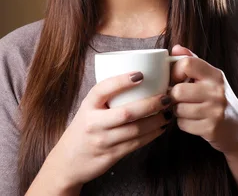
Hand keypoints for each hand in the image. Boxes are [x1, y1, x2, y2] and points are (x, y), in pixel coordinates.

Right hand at [44, 71, 171, 187]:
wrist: (68, 162)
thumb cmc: (84, 129)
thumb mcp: (88, 109)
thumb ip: (106, 97)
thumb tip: (138, 78)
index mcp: (87, 105)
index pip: (103, 89)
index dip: (122, 80)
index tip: (141, 74)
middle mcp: (93, 123)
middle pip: (126, 112)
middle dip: (150, 104)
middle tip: (166, 97)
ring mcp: (103, 141)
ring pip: (135, 130)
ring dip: (156, 121)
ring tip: (169, 112)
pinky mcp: (111, 155)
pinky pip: (136, 143)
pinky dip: (152, 134)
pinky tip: (161, 127)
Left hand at [169, 45, 237, 154]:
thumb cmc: (219, 101)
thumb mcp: (211, 78)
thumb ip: (193, 61)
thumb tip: (176, 48)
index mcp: (216, 75)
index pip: (187, 63)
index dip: (174, 71)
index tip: (175, 79)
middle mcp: (217, 91)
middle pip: (178, 90)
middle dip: (173, 96)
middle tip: (178, 99)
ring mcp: (216, 110)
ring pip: (178, 109)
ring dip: (177, 111)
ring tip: (187, 110)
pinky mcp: (211, 128)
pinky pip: (182, 124)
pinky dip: (183, 124)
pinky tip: (193, 121)